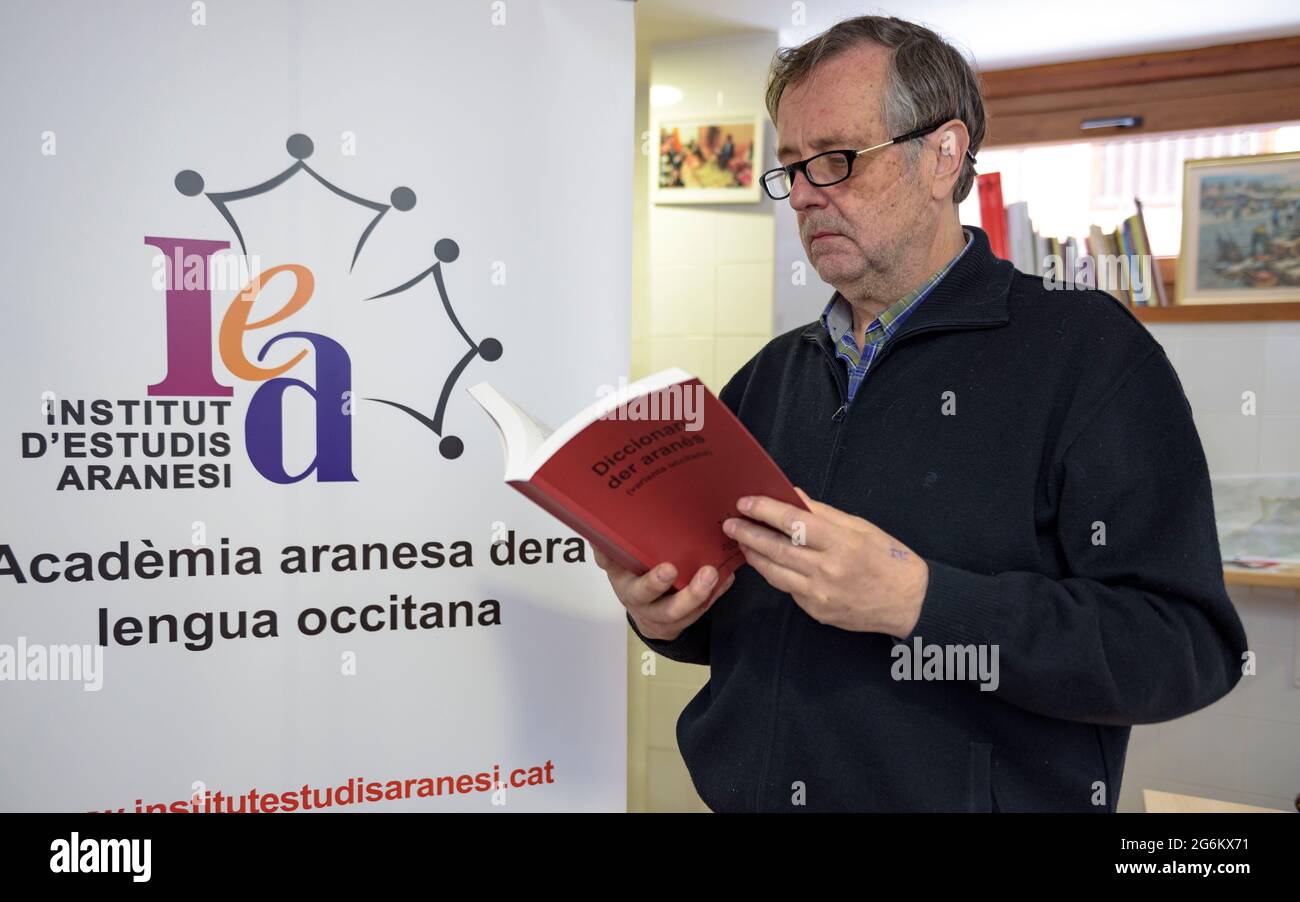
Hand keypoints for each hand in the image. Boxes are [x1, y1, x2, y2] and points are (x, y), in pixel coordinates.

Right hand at [594, 549, 735, 641]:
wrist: (644, 613)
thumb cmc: (631, 581)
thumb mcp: (615, 567)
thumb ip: (607, 553)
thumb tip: (596, 534)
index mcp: (631, 592)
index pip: (639, 590)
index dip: (654, 583)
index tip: (669, 569)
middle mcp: (651, 608)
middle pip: (669, 609)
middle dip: (688, 594)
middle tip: (707, 573)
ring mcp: (672, 616)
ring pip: (690, 613)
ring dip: (705, 594)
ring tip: (716, 573)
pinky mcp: (689, 616)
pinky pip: (706, 608)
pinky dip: (718, 593)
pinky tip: (727, 577)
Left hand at [721, 487, 927, 637]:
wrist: (909, 603)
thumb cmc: (888, 559)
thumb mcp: (861, 527)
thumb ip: (824, 513)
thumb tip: (793, 496)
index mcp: (841, 542)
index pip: (793, 522)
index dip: (765, 510)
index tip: (745, 503)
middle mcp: (827, 570)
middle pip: (776, 548)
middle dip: (748, 534)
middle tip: (730, 524)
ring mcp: (819, 594)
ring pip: (774, 572)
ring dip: (754, 555)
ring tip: (742, 542)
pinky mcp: (816, 611)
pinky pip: (788, 589)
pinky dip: (775, 573)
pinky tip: (766, 562)